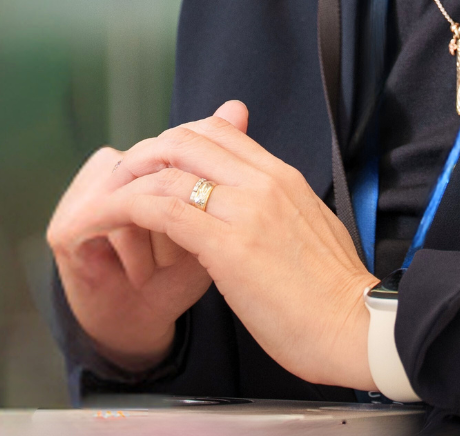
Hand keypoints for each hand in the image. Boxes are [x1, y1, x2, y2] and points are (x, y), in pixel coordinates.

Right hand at [45, 105, 245, 370]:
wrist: (146, 321)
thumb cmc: (180, 269)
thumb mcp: (211, 212)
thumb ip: (221, 161)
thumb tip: (237, 105)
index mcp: (142, 161)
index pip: (173, 154)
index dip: (196, 190)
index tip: (215, 226)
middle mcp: (110, 170)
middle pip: (153, 175)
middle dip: (177, 217)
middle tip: (192, 253)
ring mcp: (83, 196)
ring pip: (131, 198)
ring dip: (155, 238)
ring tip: (165, 268)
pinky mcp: (65, 228)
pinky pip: (104, 226)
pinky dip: (132, 253)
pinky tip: (145, 275)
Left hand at [80, 103, 377, 390]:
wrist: (357, 327)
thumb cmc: (334, 294)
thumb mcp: (309, 229)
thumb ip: (276, 207)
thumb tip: (255, 207)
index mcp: (282, 176)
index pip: (216, 131)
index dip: (175, 144)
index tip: (154, 171)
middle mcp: (262, 181)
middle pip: (184, 139)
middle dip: (142, 156)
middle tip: (120, 185)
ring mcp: (245, 209)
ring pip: (166, 168)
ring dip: (124, 183)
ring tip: (101, 206)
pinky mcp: (227, 244)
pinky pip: (161, 209)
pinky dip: (123, 209)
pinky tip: (106, 223)